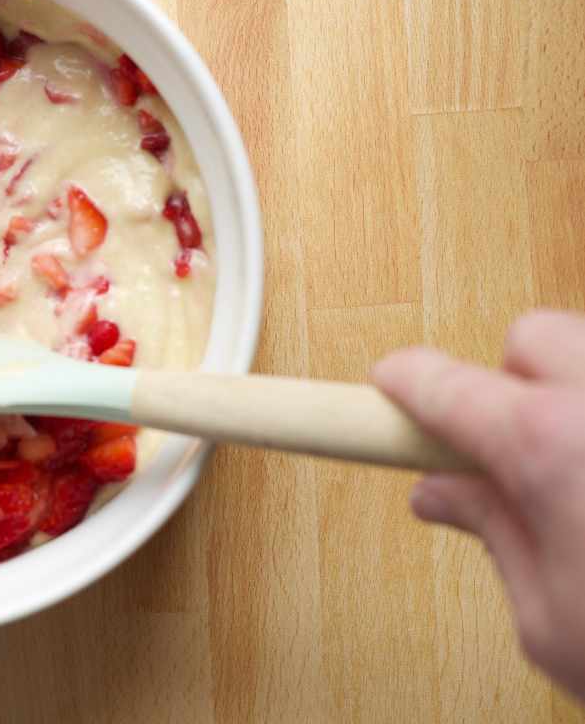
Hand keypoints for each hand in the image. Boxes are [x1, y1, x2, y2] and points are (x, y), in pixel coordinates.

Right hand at [373, 310, 584, 701]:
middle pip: (534, 335)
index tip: (390, 388)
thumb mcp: (551, 622)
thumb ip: (494, 535)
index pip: (445, 386)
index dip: (407, 385)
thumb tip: (446, 495)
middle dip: (511, 379)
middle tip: (515, 452)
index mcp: (554, 449)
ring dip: (582, 396)